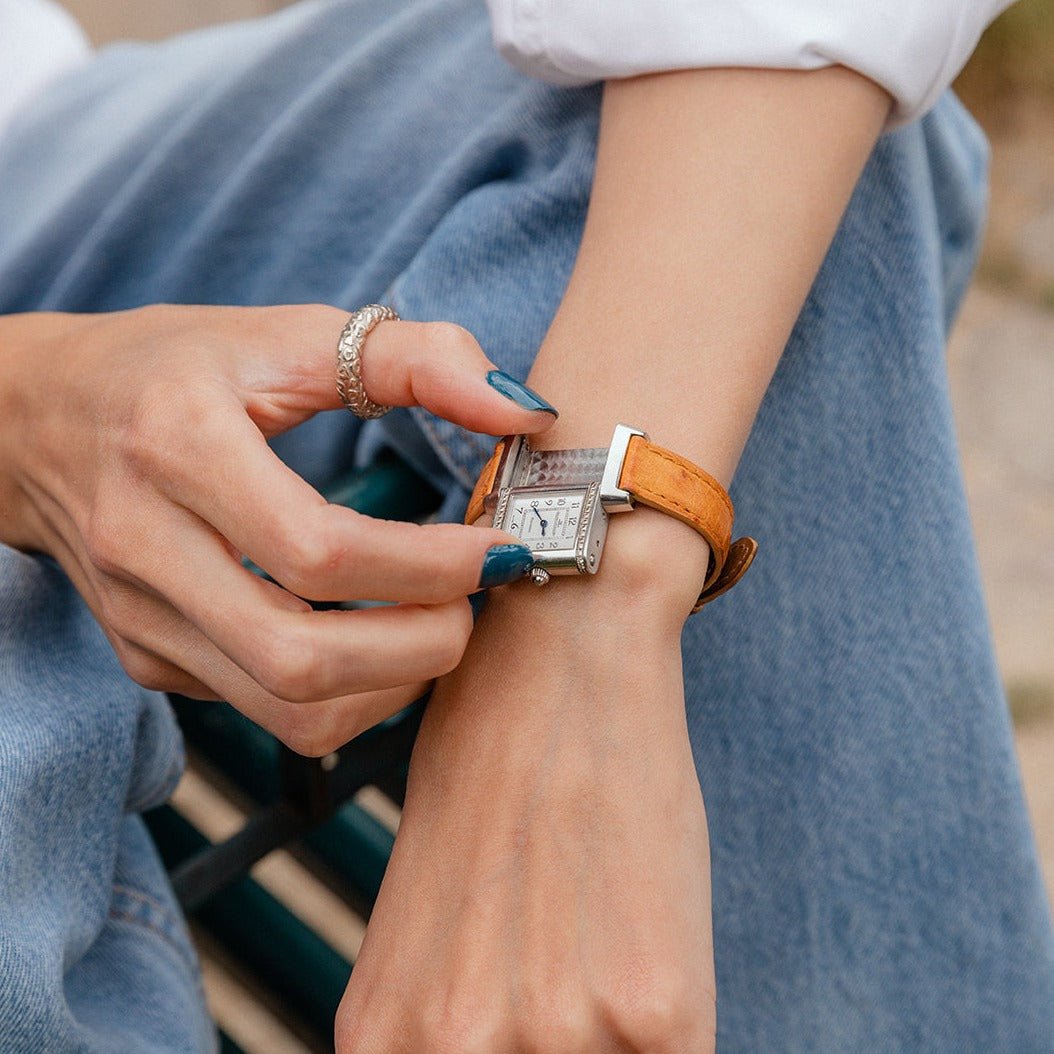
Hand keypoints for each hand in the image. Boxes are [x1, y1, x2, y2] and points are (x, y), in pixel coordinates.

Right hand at [0, 304, 554, 753]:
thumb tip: (522, 412)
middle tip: (474, 603)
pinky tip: (378, 639)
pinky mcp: (148, 657)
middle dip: (421, 647)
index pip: (319, 550)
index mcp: (180, 447)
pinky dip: (348, 694)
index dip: (429, 565)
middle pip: (303, 660)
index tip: (495, 548)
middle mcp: (146, 548)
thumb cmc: (171, 368)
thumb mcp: (285, 334)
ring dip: (392, 684)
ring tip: (436, 623)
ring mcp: (142, 619)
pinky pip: (266, 713)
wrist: (37, 421)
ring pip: (289, 710)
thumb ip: (415, 358)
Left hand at [336, 527, 716, 1052]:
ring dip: (614, 1040)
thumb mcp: (425, 912)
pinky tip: (653, 951)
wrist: (565, 660)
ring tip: (606, 957)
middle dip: (554, 1045)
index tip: (529, 1034)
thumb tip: (478, 1046)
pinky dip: (671, 1024)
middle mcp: (456, 1046)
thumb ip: (439, 1008)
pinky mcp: (656, 1012)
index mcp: (385, 1030)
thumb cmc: (494, 765)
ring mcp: (555, 1034)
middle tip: (566, 977)